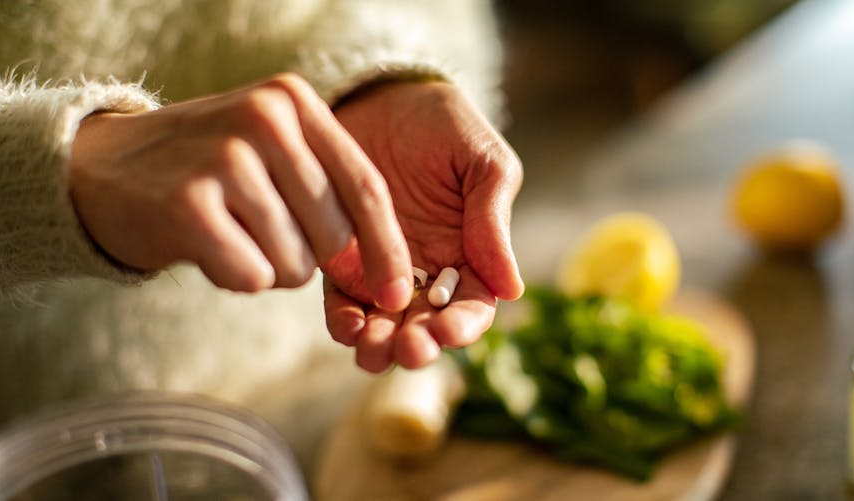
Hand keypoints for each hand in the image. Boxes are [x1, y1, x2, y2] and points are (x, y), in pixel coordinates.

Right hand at [69, 74, 413, 309]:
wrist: (100, 169)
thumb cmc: (206, 171)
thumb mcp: (270, 151)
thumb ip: (329, 190)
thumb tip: (388, 271)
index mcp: (293, 102)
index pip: (367, 187)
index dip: (388, 249)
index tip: (399, 294)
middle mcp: (264, 119)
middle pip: (334, 235)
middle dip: (308, 256)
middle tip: (259, 231)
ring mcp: (226, 159)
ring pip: (294, 264)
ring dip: (267, 266)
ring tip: (228, 231)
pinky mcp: (190, 205)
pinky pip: (251, 277)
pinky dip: (233, 276)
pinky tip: (204, 245)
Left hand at [323, 81, 523, 371]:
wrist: (380, 95)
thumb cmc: (443, 124)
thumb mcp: (483, 161)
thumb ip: (494, 219)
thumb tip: (512, 289)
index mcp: (471, 254)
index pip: (472, 307)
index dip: (463, 327)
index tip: (447, 331)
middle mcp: (427, 272)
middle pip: (426, 327)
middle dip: (417, 345)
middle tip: (407, 349)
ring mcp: (382, 269)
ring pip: (384, 324)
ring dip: (379, 346)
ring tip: (372, 349)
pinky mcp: (341, 259)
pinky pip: (342, 300)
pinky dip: (343, 321)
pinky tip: (346, 325)